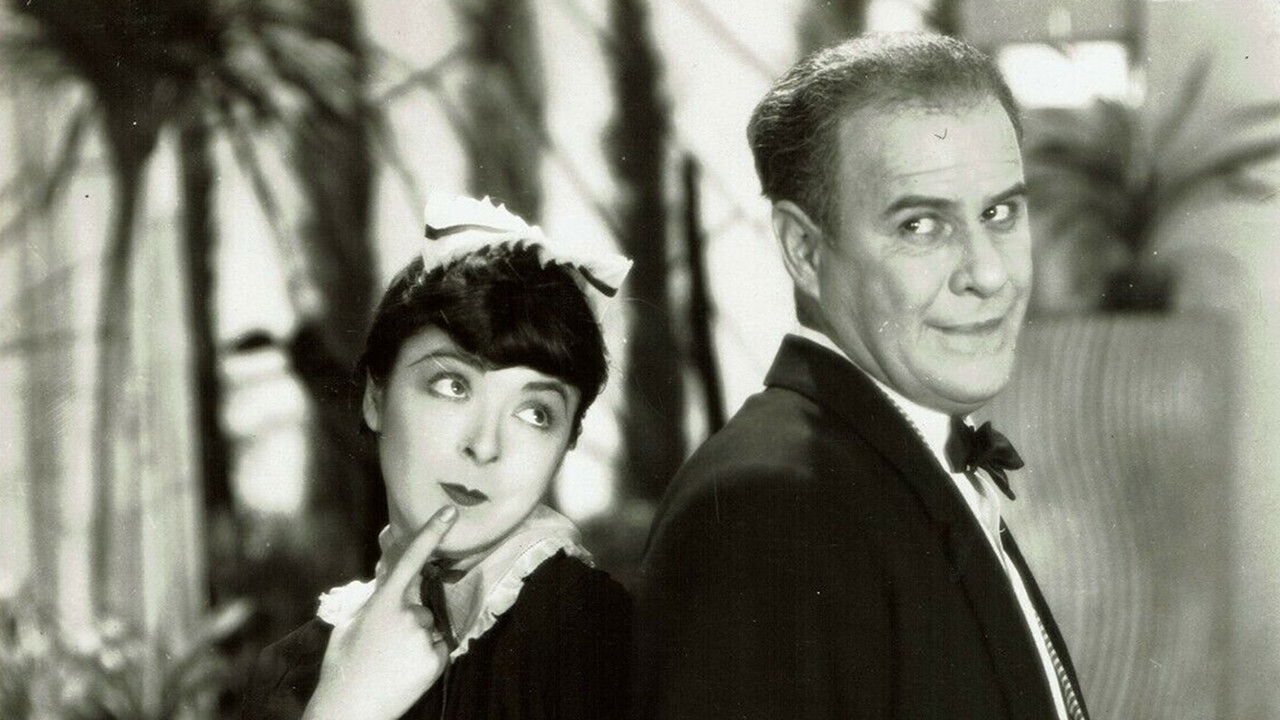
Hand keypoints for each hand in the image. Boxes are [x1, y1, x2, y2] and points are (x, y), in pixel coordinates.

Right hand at [303, 506, 457, 719]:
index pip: (410, 560)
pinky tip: (405, 671)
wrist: (350, 709)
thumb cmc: (344, 665)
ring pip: (430, 627)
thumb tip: (386, 576)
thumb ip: (373, 597)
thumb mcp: (351, 623)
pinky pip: (439, 647)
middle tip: (384, 646)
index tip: (450, 512)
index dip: (431, 533)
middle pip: (421, 605)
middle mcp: (408, 615)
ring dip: (417, 639)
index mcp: (383, 602)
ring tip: (392, 662)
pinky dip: (426, 657)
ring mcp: (424, 637)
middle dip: (408, 619)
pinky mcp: (436, 659)